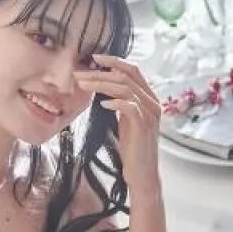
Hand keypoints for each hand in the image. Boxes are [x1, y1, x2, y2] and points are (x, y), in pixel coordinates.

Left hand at [76, 55, 161, 189]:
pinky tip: (101, 104)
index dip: (114, 61)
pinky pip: (129, 106)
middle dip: (100, 72)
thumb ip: (120, 102)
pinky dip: (114, 102)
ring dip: (100, 84)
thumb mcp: (124, 120)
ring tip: (82, 85)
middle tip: (79, 73)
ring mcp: (150, 114)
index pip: (133, 70)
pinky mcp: (143, 126)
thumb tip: (100, 86)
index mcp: (149, 98)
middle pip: (127, 76)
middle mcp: (153, 103)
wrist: (142, 174)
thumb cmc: (131, 149)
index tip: (93, 58)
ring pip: (125, 88)